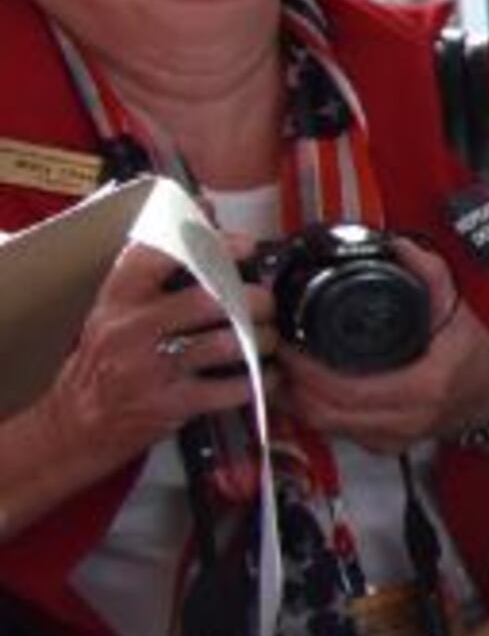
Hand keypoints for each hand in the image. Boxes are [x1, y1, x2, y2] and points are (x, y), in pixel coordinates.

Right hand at [27, 238, 265, 471]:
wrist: (76, 424)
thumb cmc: (106, 359)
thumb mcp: (117, 309)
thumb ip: (159, 266)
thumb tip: (208, 211)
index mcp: (119, 298)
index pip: (163, 254)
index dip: (212, 244)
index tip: (244, 246)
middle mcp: (132, 329)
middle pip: (211, 300)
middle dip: (253, 299)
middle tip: (264, 303)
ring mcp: (151, 368)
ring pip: (228, 343)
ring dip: (262, 339)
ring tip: (266, 338)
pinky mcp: (170, 405)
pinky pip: (232, 388)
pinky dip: (259, 379)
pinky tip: (263, 374)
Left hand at [278, 246, 488, 451]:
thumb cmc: (472, 356)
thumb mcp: (454, 309)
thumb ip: (429, 275)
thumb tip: (398, 248)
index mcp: (423, 386)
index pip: (344, 389)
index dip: (306, 370)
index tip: (290, 344)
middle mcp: (406, 419)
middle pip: (324, 412)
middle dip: (291, 383)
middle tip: (279, 352)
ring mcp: (392, 438)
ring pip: (322, 425)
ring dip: (296, 398)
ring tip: (285, 367)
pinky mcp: (382, 446)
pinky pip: (334, 431)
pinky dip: (313, 409)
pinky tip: (305, 388)